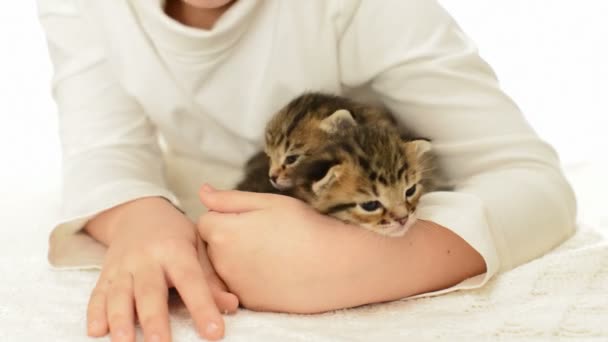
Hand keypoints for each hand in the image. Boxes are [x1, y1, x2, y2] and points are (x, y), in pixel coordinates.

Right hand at [85, 197, 238, 341]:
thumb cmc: (176, 235)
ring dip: (120, 320)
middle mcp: (147, 258)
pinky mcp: (105, 274)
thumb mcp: (198, 247)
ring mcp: (123, 266)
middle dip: (154, 320)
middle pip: (150, 292)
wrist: (139, 212)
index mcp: (175, 250)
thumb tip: (232, 305)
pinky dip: (94, 312)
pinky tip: (96, 331)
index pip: (191, 281)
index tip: (214, 332)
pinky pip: (97, 294)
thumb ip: (211, 278)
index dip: (203, 307)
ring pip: (119, 295)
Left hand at [197, 185, 376, 312]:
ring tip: (270, 252)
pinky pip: (239, 288)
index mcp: (224, 232)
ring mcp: (235, 286)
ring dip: (235, 260)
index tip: (249, 218)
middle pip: (211, 247)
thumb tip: (202, 192)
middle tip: (261, 235)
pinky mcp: (251, 304)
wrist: (338, 266)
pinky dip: (249, 279)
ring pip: (223, 269)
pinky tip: (275, 271)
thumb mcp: (270, 202)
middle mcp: (222, 263)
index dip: (225, 217)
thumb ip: (230, 199)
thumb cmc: (306, 227)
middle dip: (226, 239)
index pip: (205, 221)